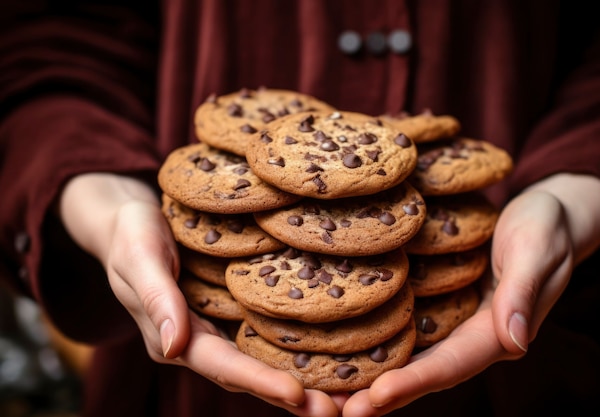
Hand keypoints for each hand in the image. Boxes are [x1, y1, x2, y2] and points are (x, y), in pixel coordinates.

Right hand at [58, 173, 340, 416]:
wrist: (132, 220)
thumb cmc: (132, 235)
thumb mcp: (139, 258)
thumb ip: (156, 300)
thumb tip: (171, 349)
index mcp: (175, 337)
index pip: (222, 365)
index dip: (258, 381)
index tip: (297, 395)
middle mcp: (200, 341)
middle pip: (248, 375)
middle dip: (289, 396)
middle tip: (334, 410)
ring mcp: (217, 328)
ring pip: (260, 361)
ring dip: (297, 382)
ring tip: (341, 396)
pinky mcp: (232, 310)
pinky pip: (264, 335)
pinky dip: (292, 352)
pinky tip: (325, 357)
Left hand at [340, 174, 599, 416]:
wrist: (547, 213)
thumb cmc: (544, 226)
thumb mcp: (537, 249)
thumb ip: (523, 294)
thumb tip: (515, 343)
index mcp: (498, 332)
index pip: (452, 364)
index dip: (415, 382)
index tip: (376, 396)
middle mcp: (473, 337)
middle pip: (426, 373)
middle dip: (383, 395)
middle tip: (341, 411)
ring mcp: (456, 324)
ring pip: (413, 359)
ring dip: (375, 380)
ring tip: (332, 396)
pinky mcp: (441, 306)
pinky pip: (409, 331)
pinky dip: (381, 347)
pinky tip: (347, 353)